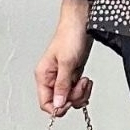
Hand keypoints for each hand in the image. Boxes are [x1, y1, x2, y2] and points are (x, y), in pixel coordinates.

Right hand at [35, 0, 94, 115]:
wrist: (82, 22)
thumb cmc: (70, 35)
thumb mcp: (66, 62)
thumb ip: (62, 85)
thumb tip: (58, 105)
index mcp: (43, 76)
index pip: (46, 103)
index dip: (58, 106)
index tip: (69, 100)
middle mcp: (52, 78)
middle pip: (60, 102)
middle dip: (73, 97)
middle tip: (80, 84)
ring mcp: (63, 77)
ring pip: (70, 98)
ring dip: (80, 93)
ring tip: (84, 80)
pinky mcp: (73, 74)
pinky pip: (77, 90)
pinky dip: (84, 88)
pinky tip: (86, 80)